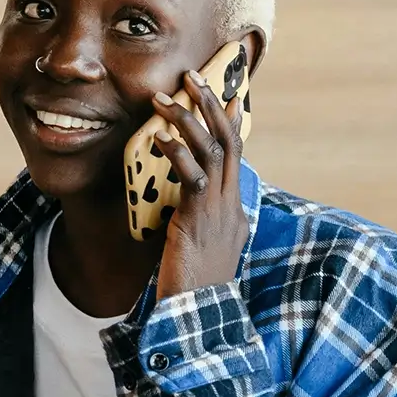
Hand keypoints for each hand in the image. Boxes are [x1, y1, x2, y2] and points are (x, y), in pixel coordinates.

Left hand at [150, 71, 247, 302]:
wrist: (196, 318)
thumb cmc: (192, 290)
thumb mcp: (199, 250)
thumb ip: (197, 224)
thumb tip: (186, 209)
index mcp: (234, 211)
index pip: (236, 155)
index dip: (229, 122)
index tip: (223, 94)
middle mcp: (232, 206)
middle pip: (229, 141)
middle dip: (211, 105)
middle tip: (192, 77)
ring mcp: (219, 212)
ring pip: (212, 151)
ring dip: (189, 120)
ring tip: (165, 98)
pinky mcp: (198, 221)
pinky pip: (193, 177)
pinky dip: (177, 153)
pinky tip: (159, 138)